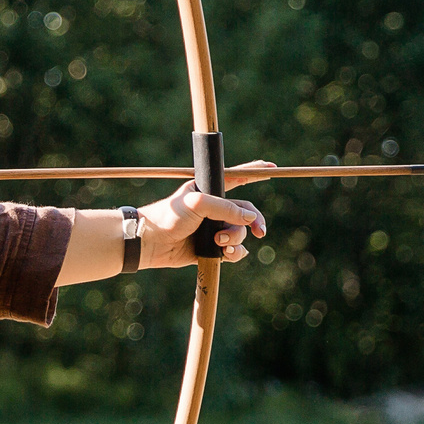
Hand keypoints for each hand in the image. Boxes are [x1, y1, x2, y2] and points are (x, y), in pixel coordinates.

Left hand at [141, 174, 267, 266]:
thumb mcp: (198, 204)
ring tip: (218, 243)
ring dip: (235, 239)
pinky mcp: (211, 248)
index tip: (272, 168)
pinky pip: (234, 251)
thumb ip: (225, 208)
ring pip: (240, 234)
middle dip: (255, 221)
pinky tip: (225, 255)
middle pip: (246, 212)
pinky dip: (234, 253)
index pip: (237, 177)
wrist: (151, 243)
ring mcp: (213, 229)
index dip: (254, 172)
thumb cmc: (169, 216)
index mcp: (209, 190)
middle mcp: (214, 209)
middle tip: (260, 232)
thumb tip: (251, 219)